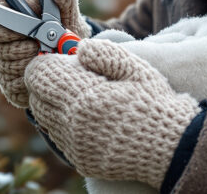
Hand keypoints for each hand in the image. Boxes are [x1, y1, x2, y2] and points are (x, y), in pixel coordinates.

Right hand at [0, 0, 90, 108]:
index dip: (5, 26)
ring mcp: (2, 61)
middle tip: (41, 44)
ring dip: (29, 62)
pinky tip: (43, 70)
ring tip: (46, 55)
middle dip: (22, 47)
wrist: (73, 52)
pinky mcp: (8, 83)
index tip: (26, 30)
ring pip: (6, 66)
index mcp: (8, 13)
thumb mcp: (68, 8)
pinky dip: (31, 78)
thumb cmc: (65, 24)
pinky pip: (13, 84)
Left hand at [25, 38, 200, 187]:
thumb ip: (105, 54)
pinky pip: (58, 137)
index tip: (64, 58)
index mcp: (84, 96)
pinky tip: (90, 117)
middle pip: (36, 97)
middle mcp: (72, 123)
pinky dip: (65, 124)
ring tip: (83, 96)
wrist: (171, 145)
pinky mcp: (80, 159)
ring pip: (44, 119)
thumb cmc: (154, 102)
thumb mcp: (135, 68)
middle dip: (48, 83)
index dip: (47, 61)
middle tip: (72, 76)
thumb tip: (79, 48)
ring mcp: (75, 144)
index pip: (38, 74)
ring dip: (55, 104)